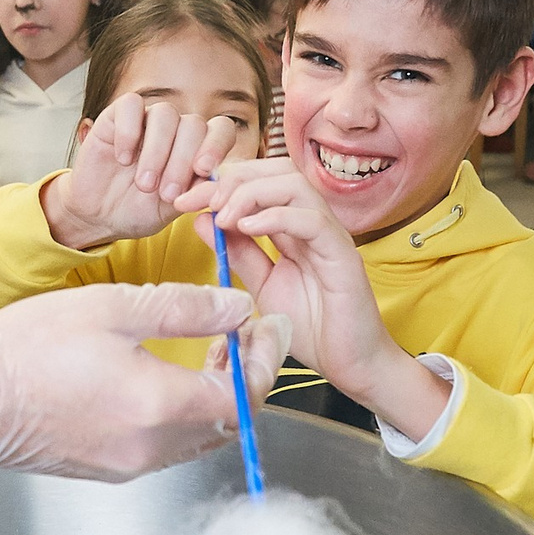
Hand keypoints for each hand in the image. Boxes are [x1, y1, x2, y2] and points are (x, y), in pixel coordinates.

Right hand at [0, 282, 278, 479]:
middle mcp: (151, 448)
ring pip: (200, 437)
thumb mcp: (112, 309)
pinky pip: (166, 447)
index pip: (246, 395)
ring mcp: (129, 466)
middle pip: (230, 421)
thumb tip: (237, 308)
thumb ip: (185, 308)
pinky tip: (162, 381)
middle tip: (239, 334)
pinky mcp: (108, 471)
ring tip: (206, 353)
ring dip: (215, 398)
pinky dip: (181, 415)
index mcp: (159, 406)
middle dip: (244, 376)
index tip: (266, 326)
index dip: (265, 358)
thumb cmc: (28, 349)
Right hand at [41, 93, 243, 250]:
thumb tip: (217, 184)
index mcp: (196, 148)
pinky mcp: (117, 116)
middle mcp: (176, 130)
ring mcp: (146, 120)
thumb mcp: (173, 209)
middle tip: (167, 193)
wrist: (99, 215)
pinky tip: (123, 159)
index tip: (203, 170)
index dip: (216, 145)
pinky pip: (131, 105)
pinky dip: (129, 132)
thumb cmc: (139, 210)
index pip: (221, 130)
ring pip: (165, 114)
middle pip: (193, 124)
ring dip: (157, 151)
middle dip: (182, 161)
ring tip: (144, 184)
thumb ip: (196, 193)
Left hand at [174, 159, 442, 438]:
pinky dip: (276, 216)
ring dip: (251, 192)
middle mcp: (312, 222)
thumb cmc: (312, 326)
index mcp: (292, 227)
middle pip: (277, 170)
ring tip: (224, 216)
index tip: (183, 201)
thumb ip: (238, 252)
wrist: (350, 364)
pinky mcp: (343, 254)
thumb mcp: (261, 285)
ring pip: (295, 185)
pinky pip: (312, 220)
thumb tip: (203, 220)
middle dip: (233, 179)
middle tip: (200, 201)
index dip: (220, 184)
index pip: (258, 182)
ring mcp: (330, 235)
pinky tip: (247, 227)